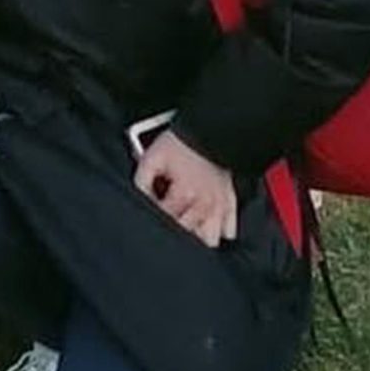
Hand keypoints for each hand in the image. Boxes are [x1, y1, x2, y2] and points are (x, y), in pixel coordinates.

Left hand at [134, 128, 238, 247]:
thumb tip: (138, 200)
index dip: (152, 214)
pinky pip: (228, 232)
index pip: (164, 220)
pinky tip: (204, 223)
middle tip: (166, 214)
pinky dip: (217, 231)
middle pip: (186, 234)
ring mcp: (221, 207)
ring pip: (209, 239)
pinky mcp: (231, 204)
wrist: (210, 131)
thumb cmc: (181, 144)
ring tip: (185, 223)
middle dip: (173, 228)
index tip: (150, 206)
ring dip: (196, 235)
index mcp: (185, 195)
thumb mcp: (151, 158)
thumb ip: (141, 182)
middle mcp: (205, 205)